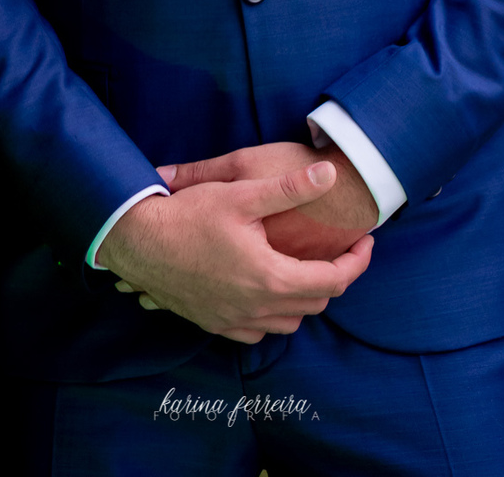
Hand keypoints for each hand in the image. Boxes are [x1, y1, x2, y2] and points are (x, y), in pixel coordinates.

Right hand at [94, 160, 372, 343]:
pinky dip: (272, 315)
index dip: (357, 262)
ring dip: (303, 300)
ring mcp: (233, 321)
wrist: (137, 242)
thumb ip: (290, 187)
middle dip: (334, 279)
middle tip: (339, 251)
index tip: (366, 241)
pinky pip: (257, 332)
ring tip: (306, 269)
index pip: (332, 281)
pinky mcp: (214, 324)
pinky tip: (266, 291)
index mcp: (270, 278)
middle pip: (314, 304)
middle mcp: (256, 309)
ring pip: (287, 324)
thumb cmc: (188, 215)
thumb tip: (329, 172)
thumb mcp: (241, 193)